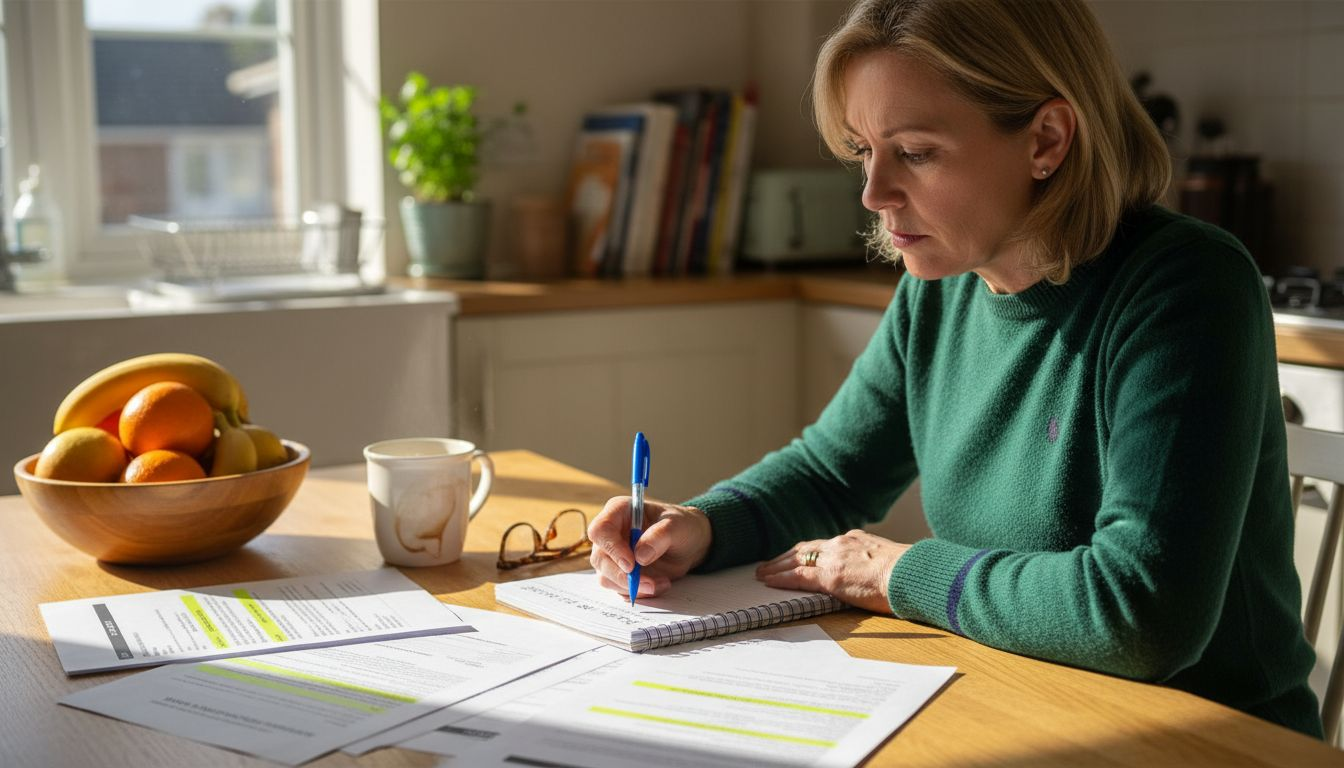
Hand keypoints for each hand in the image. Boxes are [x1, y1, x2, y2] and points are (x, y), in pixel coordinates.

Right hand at [588, 497, 711, 597]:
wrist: (689, 544)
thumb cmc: (681, 526)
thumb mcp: (677, 526)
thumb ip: (659, 536)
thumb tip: (640, 556)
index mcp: (619, 512)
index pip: (601, 530)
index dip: (612, 548)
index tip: (632, 564)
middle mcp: (611, 534)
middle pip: (599, 558)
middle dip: (622, 576)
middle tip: (649, 583)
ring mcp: (613, 555)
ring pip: (606, 577)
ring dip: (633, 587)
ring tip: (661, 583)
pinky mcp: (620, 573)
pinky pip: (620, 589)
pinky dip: (639, 592)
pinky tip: (660, 584)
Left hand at [756, 530, 909, 614]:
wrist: (914, 574)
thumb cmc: (909, 573)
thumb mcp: (888, 560)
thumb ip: (872, 563)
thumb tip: (871, 574)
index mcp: (855, 540)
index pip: (822, 545)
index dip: (804, 551)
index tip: (793, 556)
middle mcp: (841, 544)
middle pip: (804, 549)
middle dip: (784, 557)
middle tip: (768, 564)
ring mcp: (834, 559)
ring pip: (796, 560)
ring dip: (777, 567)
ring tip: (762, 573)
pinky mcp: (830, 577)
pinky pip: (798, 577)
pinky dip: (782, 578)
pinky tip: (770, 581)